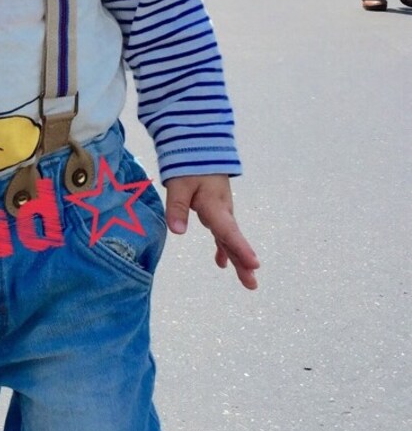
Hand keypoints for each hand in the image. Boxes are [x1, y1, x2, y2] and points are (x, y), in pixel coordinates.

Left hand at [164, 173, 258, 289]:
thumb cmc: (190, 165)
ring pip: (231, 239)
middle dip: (243, 262)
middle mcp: (223, 210)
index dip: (240, 248)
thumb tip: (178, 232)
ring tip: (248, 281)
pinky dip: (224, 248)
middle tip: (252, 283)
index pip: (228, 230)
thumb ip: (177, 207)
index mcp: (215, 205)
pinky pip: (223, 234)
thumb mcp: (179, 184)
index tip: (253, 264)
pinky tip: (222, 264)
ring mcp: (222, 212)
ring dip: (238, 259)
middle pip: (233, 240)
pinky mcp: (217, 211)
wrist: (200, 147)